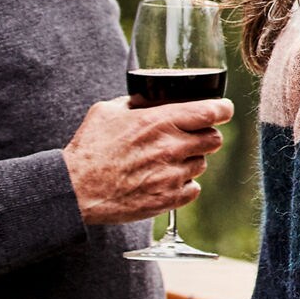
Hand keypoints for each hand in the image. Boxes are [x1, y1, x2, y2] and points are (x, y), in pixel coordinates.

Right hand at [62, 95, 233, 224]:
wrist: (76, 189)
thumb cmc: (89, 148)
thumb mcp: (109, 111)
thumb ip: (136, 102)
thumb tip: (150, 98)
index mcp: (160, 121)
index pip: (211, 111)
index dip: (223, 109)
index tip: (223, 110)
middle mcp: (172, 147)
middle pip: (214, 139)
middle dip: (206, 135)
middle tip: (192, 136)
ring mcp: (171, 175)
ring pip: (202, 164)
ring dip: (192, 160)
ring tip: (169, 160)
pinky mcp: (167, 199)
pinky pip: (193, 189)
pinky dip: (184, 184)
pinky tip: (167, 179)